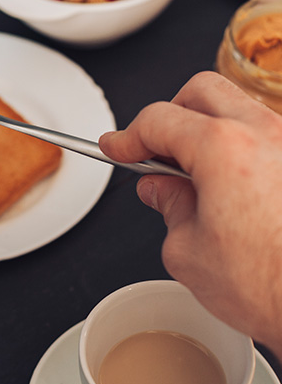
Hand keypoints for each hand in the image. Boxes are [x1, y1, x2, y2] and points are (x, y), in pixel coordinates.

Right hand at [99, 71, 281, 356]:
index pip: (158, 121)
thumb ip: (167, 206)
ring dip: (207, 130)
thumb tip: (160, 188)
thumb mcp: (188, 251)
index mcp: (224, 149)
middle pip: (201, 91)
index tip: (117, 146)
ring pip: (238, 108)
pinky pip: (266, 137)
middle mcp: (266, 135)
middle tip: (155, 151)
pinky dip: (240, 147)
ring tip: (196, 173)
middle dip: (169, 116)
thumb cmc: (273, 291)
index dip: (127, 136)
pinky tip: (233, 184)